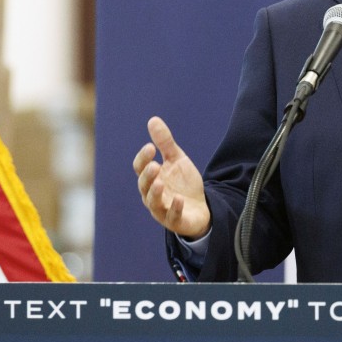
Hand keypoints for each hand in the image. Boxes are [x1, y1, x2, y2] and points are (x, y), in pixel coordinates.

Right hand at [132, 116, 210, 238]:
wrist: (200, 207)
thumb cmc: (183, 183)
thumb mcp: (176, 159)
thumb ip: (165, 143)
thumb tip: (153, 120)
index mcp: (151, 178)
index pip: (140, 168)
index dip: (143, 158)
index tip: (151, 147)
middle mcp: (152, 195)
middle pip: (144, 186)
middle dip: (148, 176)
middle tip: (155, 165)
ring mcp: (162, 209)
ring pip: (153, 203)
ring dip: (156, 193)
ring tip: (161, 182)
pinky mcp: (175, 221)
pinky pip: (172, 216)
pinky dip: (175, 208)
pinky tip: (180, 199)